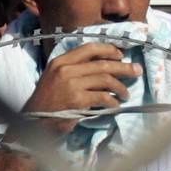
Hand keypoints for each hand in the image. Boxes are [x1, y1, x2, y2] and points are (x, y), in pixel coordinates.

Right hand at [19, 43, 142, 135]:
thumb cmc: (47, 101)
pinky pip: (103, 97)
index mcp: (59, 61)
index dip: (109, 50)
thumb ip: (74, 69)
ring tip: (125, 94)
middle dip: (124, 68)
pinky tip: (115, 105)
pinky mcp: (77, 100)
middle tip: (136, 71)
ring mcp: (71, 84)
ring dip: (121, 87)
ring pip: (106, 80)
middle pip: (102, 64)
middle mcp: (65, 70)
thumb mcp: (55, 78)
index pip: (89, 48)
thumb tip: (104, 65)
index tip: (121, 55)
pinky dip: (113, 102)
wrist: (34, 122)